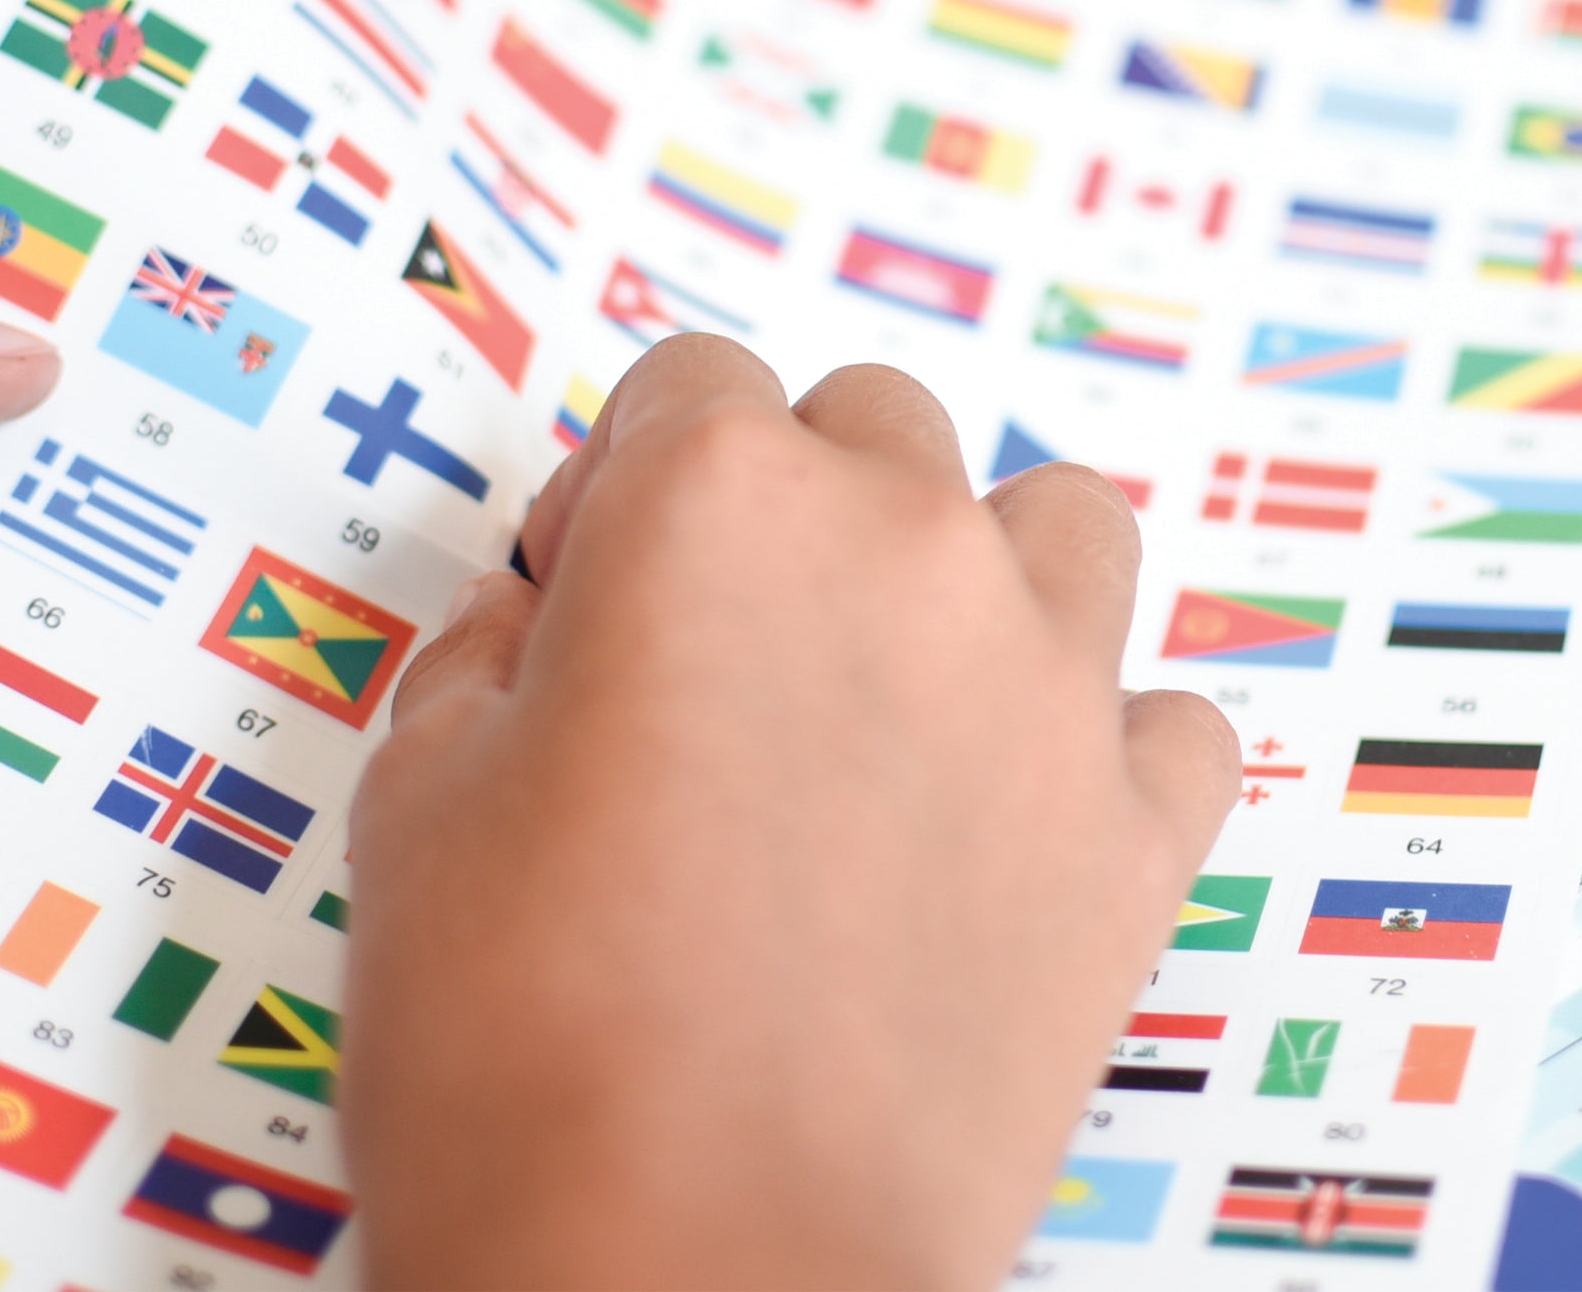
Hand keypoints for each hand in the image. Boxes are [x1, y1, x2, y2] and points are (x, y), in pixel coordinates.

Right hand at [344, 336, 1237, 1290]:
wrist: (691, 1272)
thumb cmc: (525, 1035)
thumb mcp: (416, 793)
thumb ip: (486, 650)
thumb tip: (537, 621)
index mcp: (715, 498)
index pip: (689, 380)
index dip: (620, 479)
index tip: (590, 580)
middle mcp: (899, 544)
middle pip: (871, 419)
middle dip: (792, 496)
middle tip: (726, 641)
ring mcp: (1042, 680)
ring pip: (1059, 521)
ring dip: (977, 567)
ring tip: (899, 684)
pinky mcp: (1134, 831)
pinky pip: (1165, 718)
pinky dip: (1100, 738)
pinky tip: (1018, 810)